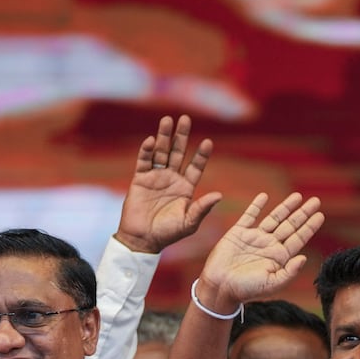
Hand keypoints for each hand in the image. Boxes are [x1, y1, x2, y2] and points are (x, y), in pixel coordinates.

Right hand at [115, 115, 222, 253]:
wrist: (143, 239)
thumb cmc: (168, 233)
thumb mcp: (189, 222)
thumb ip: (202, 208)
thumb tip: (219, 195)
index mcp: (186, 187)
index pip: (196, 166)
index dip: (201, 155)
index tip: (208, 142)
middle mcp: (172, 178)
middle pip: (178, 152)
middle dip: (182, 136)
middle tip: (185, 119)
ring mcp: (156, 176)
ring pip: (161, 152)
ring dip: (164, 136)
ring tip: (167, 120)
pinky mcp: (140, 178)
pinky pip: (144, 161)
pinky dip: (147, 150)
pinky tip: (152, 140)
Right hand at [197, 192, 324, 310]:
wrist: (220, 288)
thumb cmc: (246, 290)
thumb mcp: (271, 284)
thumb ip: (289, 272)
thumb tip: (304, 257)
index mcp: (279, 257)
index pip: (298, 238)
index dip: (310, 227)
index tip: (320, 214)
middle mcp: (269, 245)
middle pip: (290, 225)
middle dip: (303, 213)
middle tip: (316, 201)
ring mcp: (254, 238)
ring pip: (274, 218)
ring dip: (286, 207)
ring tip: (298, 196)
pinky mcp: (238, 233)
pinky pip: (249, 216)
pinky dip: (256, 206)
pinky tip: (264, 196)